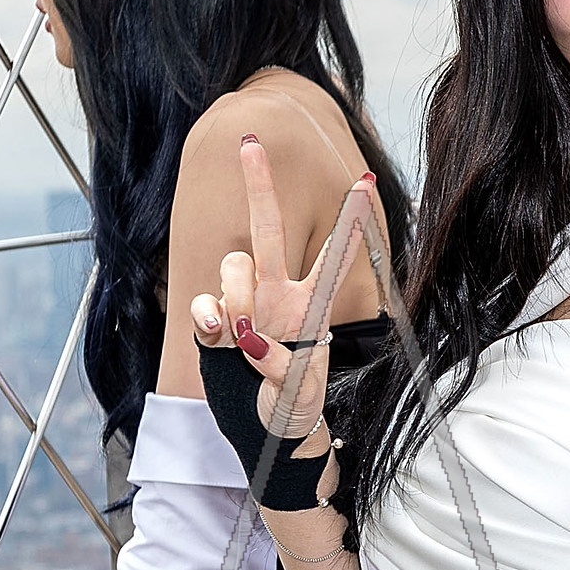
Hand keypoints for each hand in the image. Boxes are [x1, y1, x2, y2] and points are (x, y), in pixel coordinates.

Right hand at [191, 140, 378, 445]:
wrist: (265, 428)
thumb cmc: (296, 404)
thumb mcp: (303, 388)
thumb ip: (281, 362)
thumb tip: (246, 338)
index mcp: (311, 305)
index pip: (334, 256)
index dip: (349, 221)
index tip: (365, 181)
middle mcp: (276, 294)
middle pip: (266, 228)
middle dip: (257, 184)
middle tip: (250, 141)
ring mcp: (242, 305)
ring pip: (232, 267)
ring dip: (238, 297)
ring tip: (246, 340)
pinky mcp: (212, 324)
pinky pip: (203, 302)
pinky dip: (208, 317)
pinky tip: (220, 339)